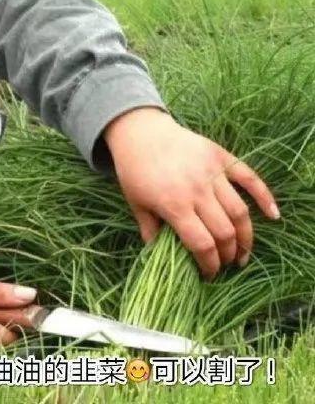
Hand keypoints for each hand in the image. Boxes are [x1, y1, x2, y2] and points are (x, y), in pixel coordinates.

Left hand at [104, 108, 279, 279]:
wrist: (141, 133)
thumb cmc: (134, 171)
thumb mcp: (136, 204)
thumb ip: (149, 231)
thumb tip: (157, 257)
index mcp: (174, 205)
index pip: (202, 245)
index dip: (209, 265)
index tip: (209, 274)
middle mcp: (197, 191)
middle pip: (224, 232)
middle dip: (227, 255)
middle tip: (225, 263)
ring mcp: (212, 172)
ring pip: (240, 211)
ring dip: (246, 237)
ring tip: (243, 252)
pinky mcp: (221, 157)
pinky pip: (249, 178)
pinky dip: (264, 197)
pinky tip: (273, 215)